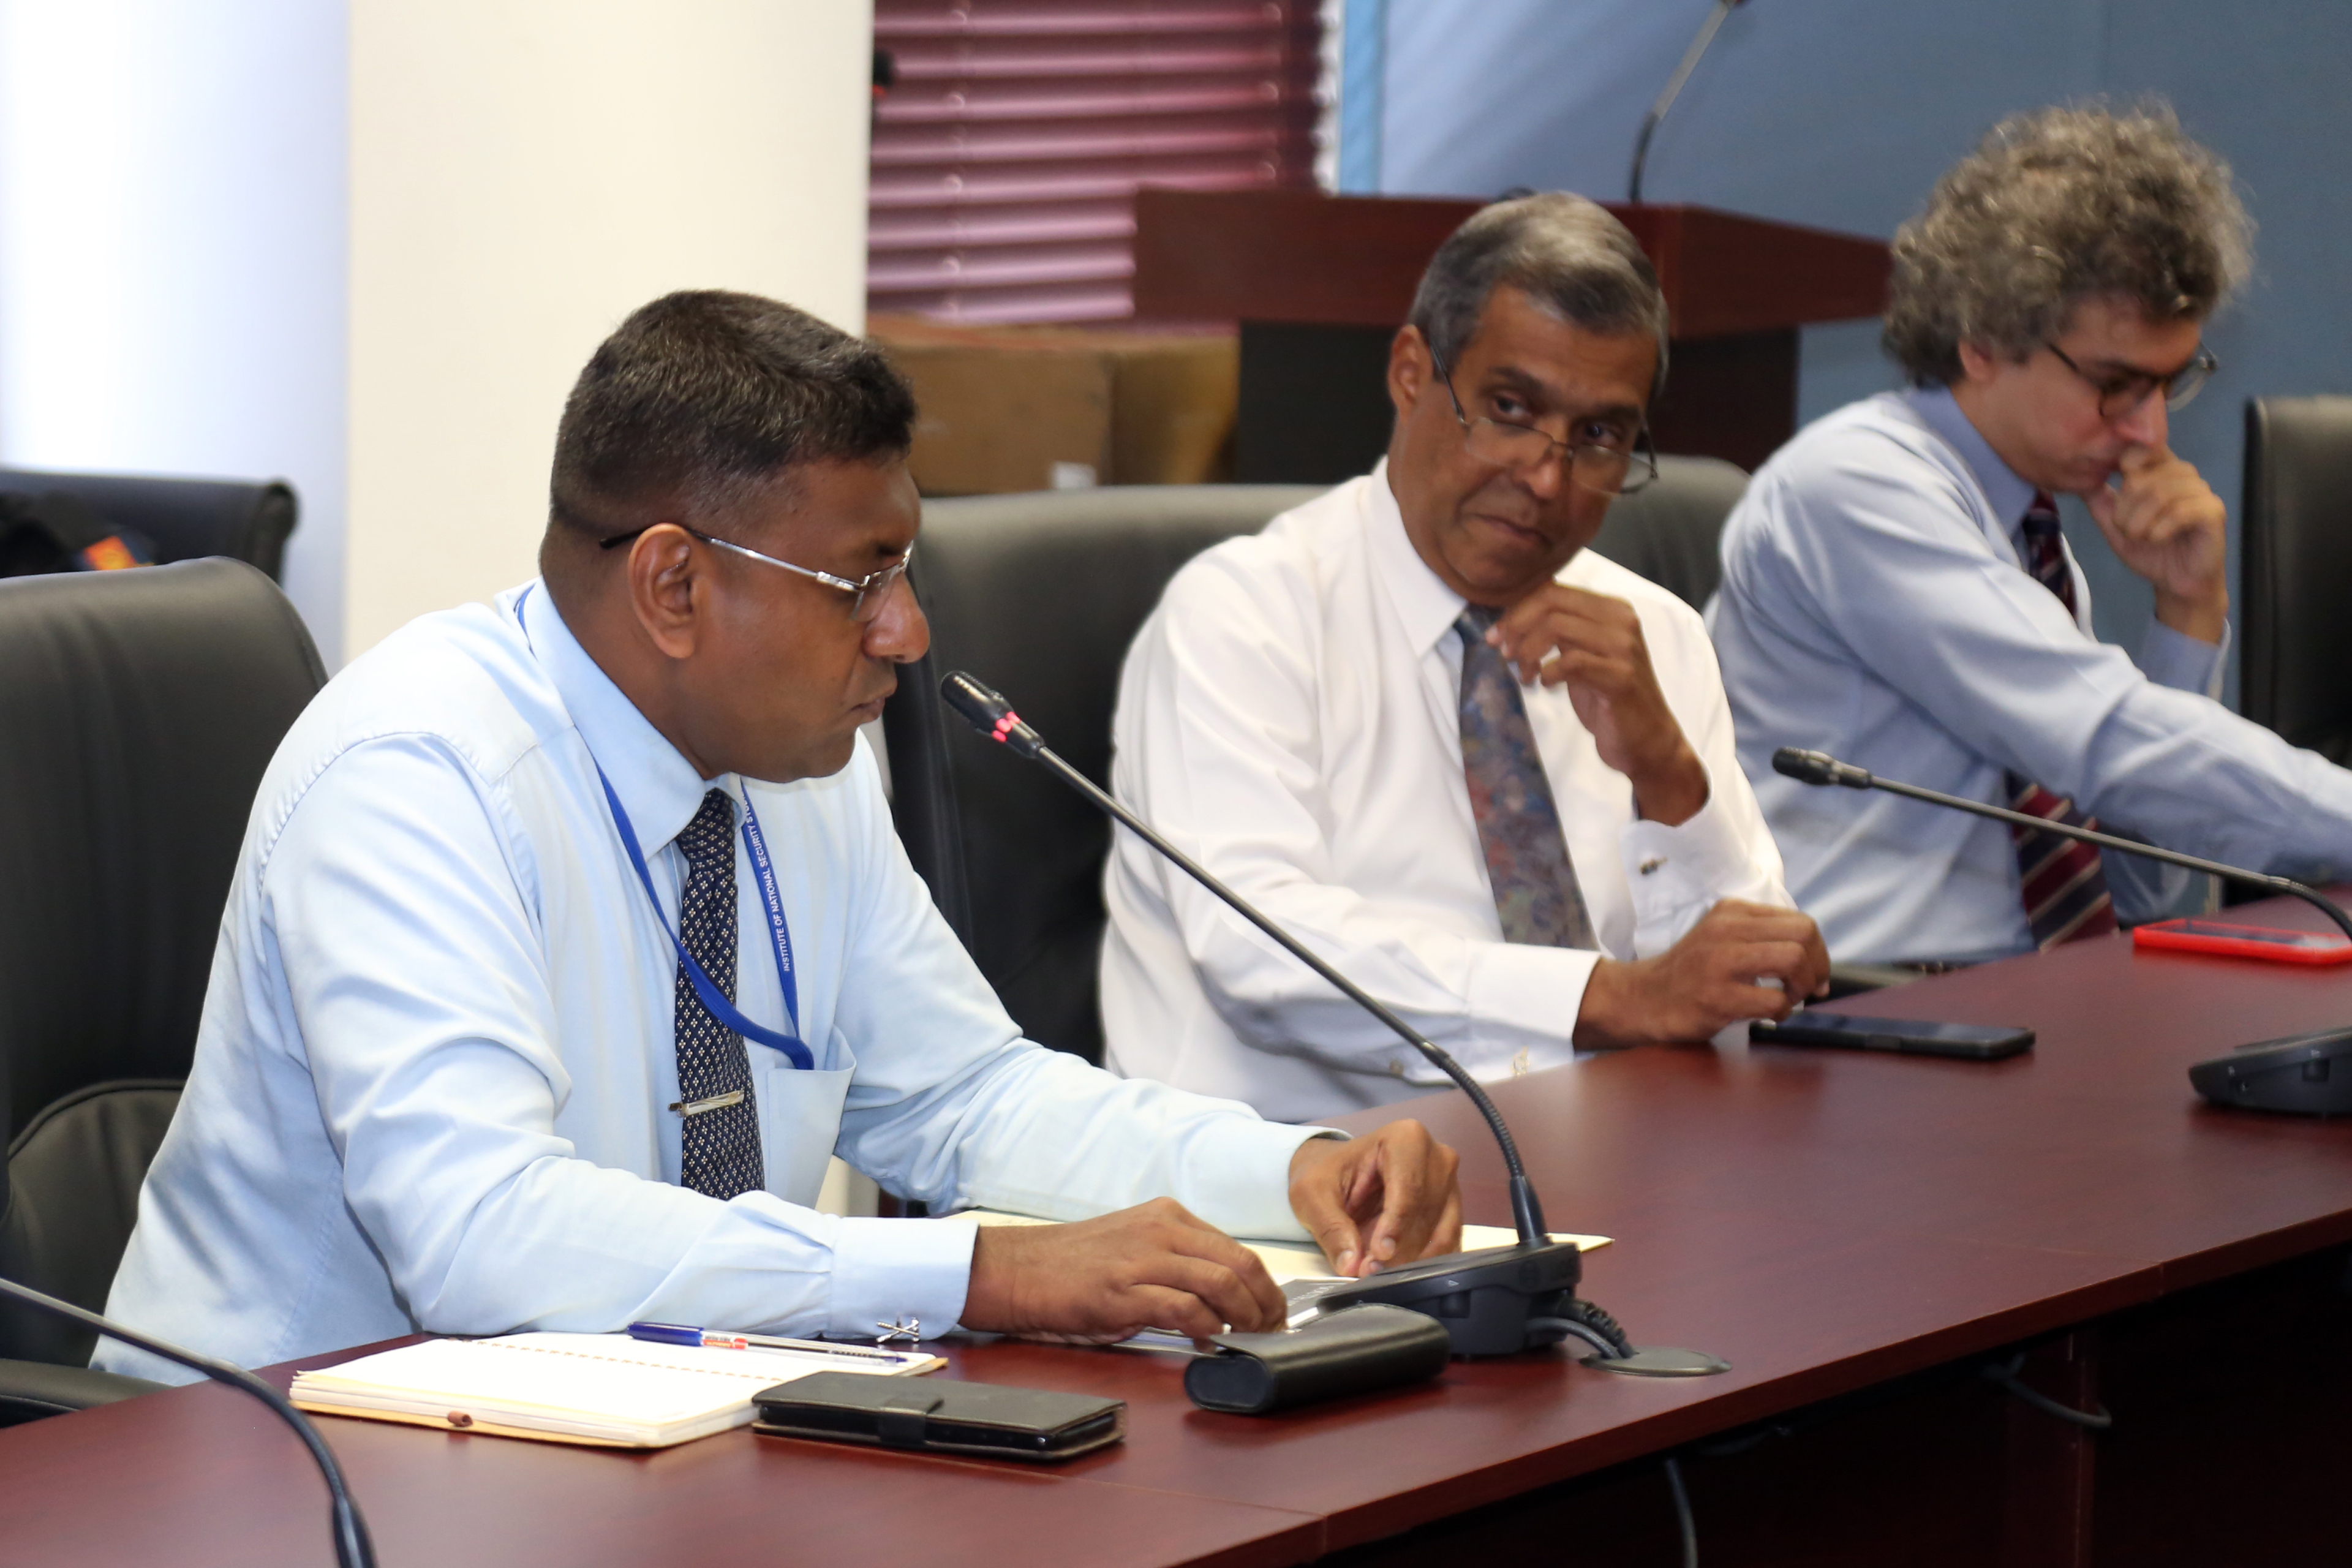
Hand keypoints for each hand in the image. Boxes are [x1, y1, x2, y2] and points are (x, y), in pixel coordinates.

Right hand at [960, 1199, 1286, 1342]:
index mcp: (1168, 1216)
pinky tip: (1208, 1344)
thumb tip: (1221, 1301)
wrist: (1016, 1270)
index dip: (1265, 1287)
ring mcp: (1143, 1259)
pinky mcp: (1124, 1292)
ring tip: (1246, 1341)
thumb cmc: (1071, 1266)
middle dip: (1266, 1304)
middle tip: (1271, 1332)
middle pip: (1241, 1264)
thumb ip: (1176, 1263)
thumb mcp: (1134, 1247)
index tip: (1272, 1313)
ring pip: (1221, 1284)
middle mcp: (1162, 1230)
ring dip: (1244, 1319)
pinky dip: (1207, 1331)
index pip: (1237, 1249)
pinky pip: (1185, 1309)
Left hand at [1289, 1122, 1462, 1277]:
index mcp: (1406, 1139)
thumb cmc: (1327, 1175)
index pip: (1409, 1188)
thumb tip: (1351, 1264)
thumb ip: (1331, 1227)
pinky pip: (1449, 1244)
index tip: (1379, 1254)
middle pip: (1427, 1212)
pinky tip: (1399, 1270)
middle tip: (1370, 1270)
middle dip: (1400, 1248)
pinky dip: (1424, 1262)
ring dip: (1412, 1259)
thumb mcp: (1312, 1195)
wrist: (1338, 1174)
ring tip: (1379, 1272)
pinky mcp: (1451, 1211)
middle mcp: (1437, 1158)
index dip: (1395, 1226)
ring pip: (1442, 1232)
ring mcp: (1449, 1185)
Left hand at [1486, 584, 1707, 824]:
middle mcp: (1621, 620)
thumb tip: (1513, 614)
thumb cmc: (1608, 698)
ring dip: (1528, 651)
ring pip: (1556, 626)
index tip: (1496, 635)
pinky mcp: (1620, 677)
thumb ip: (1560, 630)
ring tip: (1524, 674)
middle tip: (1503, 652)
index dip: (1516, 609)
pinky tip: (1546, 684)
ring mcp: (1624, 647)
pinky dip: (1547, 672)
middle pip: (1551, 602)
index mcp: (1612, 609)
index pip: (1553, 590)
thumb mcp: (1582, 654)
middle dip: (1516, 626)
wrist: (1647, 740)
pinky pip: (1570, 662)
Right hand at [1574, 898, 1829, 1046]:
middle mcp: (1727, 929)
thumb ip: (1761, 936)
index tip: (1816, 973)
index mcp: (1732, 911)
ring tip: (1788, 999)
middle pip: (1803, 935)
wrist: (1644, 997)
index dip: (1819, 950)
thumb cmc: (1691, 972)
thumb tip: (1816, 961)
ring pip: (1793, 960)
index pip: (1799, 921)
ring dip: (1802, 987)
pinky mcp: (1718, 997)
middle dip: (1818, 967)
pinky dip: (1782, 1011)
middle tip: (1807, 988)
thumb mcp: (1721, 935)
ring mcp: (1721, 962)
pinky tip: (1769, 1015)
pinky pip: (1774, 1000)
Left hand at [2081, 445, 2227, 641]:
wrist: (2176, 581)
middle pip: (2142, 477)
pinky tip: (2156, 539)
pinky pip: (2179, 512)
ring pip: (2160, 493)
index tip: (2115, 485)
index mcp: (2161, 470)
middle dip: (2125, 509)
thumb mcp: (2115, 524)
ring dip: (2140, 522)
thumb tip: (2080, 475)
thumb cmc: (2149, 549)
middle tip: (2127, 530)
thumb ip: (2099, 499)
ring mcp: (2201, 491)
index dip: (2123, 463)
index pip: (2142, 448)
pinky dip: (2159, 529)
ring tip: (2140, 537)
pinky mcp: (2213, 511)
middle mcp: (2183, 474)